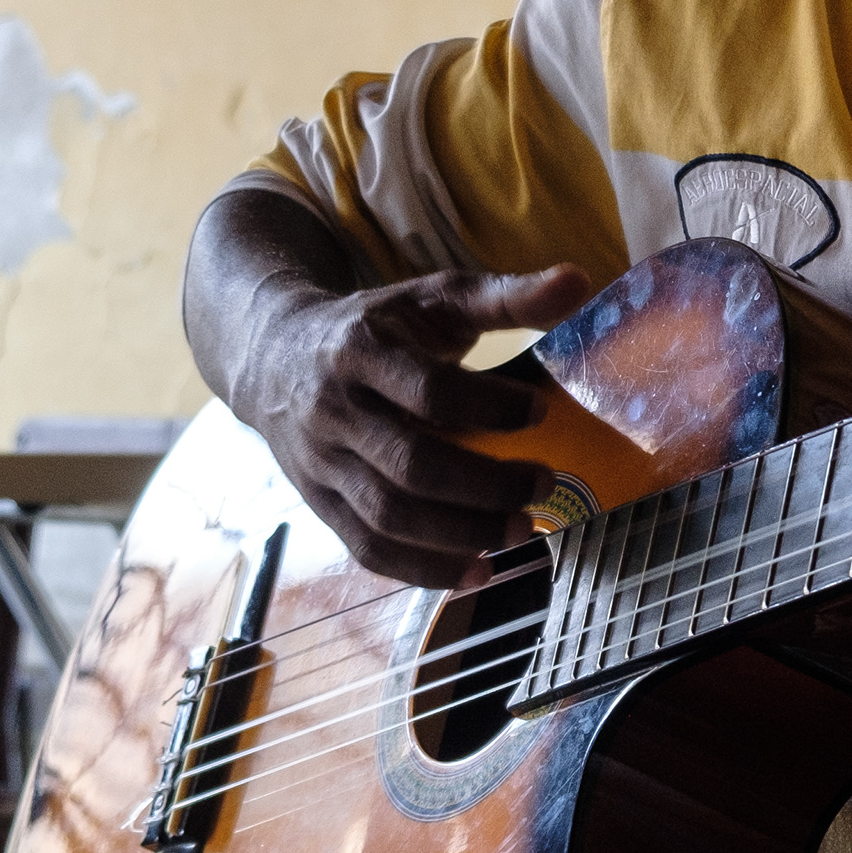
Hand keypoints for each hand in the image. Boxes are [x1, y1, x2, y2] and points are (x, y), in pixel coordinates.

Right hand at [228, 265, 589, 592]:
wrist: (272, 353)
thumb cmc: (375, 324)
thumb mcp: (432, 298)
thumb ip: (505, 296)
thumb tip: (579, 281)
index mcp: (360, 350)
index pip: (428, 390)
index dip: (488, 407)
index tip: (540, 413)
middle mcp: (333, 410)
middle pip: (411, 464)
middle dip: (484, 486)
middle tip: (543, 486)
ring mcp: (320, 463)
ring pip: (389, 516)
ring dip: (462, 534)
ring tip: (522, 532)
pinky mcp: (318, 503)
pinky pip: (368, 548)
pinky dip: (424, 569)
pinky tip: (477, 571)